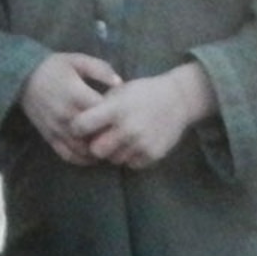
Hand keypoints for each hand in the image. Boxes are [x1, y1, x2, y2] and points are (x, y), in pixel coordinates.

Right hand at [21, 51, 124, 163]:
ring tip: (109, 146)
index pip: (102, 112)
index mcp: (75, 94)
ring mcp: (57, 128)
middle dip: (109, 136)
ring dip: (97, 151)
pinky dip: (82, 159)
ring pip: (83, 149)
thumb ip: (100, 70)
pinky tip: (92, 156)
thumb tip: (120, 83)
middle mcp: (66, 114)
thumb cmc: (54, 67)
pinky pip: (68, 155)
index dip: (116, 115)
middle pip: (95, 134)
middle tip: (119, 134)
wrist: (23, 77)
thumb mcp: (77, 60)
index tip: (123, 114)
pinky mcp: (49, 138)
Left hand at [76, 63, 216, 168]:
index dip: (78, 128)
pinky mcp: (152, 154)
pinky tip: (136, 144)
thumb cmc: (143, 92)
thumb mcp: (119, 92)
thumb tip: (80, 125)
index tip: (80, 127)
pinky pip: (131, 163)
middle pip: (96, 150)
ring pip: (114, 159)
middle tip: (102, 138)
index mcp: (115, 109)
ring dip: (114, 152)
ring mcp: (141, 144)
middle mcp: (127, 129)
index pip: (82, 126)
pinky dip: (131, 157)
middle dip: (96, 145)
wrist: (178, 100)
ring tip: (122, 139)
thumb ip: (100, 108)